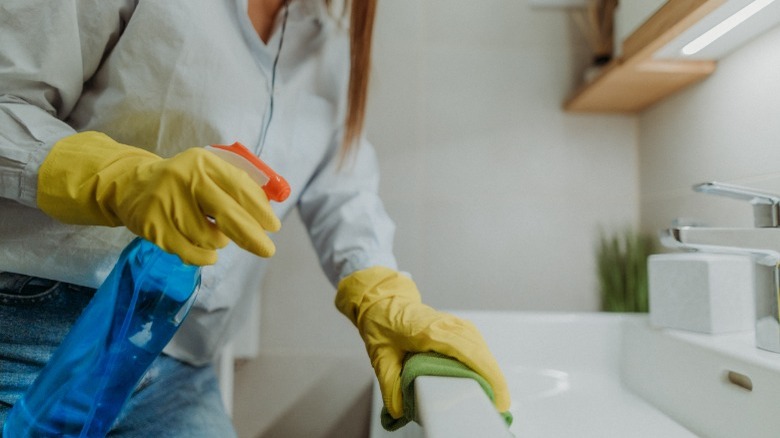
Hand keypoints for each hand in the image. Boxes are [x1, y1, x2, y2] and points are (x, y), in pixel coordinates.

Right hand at [37, 131, 280, 264]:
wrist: (130, 185)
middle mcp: (184, 179)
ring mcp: (166, 203)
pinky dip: (204, 256)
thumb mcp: (207, 172)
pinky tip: (206, 251)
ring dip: (219, 242)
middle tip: (268, 250)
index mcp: (203, 162)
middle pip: (227, 214)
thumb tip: (268, 211)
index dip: (260, 210)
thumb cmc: (183, 182)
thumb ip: (236, 186)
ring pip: (210, 238)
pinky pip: (191, 252)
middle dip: (252, 236)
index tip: (274, 227)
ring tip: (211, 232)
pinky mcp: (153, 226)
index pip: (239, 187)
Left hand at [335, 266, 510, 418]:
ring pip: (481, 346)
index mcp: (427, 329)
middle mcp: (445, 323)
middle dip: (493, 377)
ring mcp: (454, 322)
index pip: (464, 349)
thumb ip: (390, 384)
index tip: (496, 395)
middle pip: (479, 350)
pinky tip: (483, 376)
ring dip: (490, 369)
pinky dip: (484, 360)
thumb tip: (401, 409)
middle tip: (497, 404)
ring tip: (492, 394)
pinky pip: (477, 343)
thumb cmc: (381, 323)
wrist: (381, 301)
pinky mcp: (457, 326)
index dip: (485, 372)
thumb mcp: (380, 356)